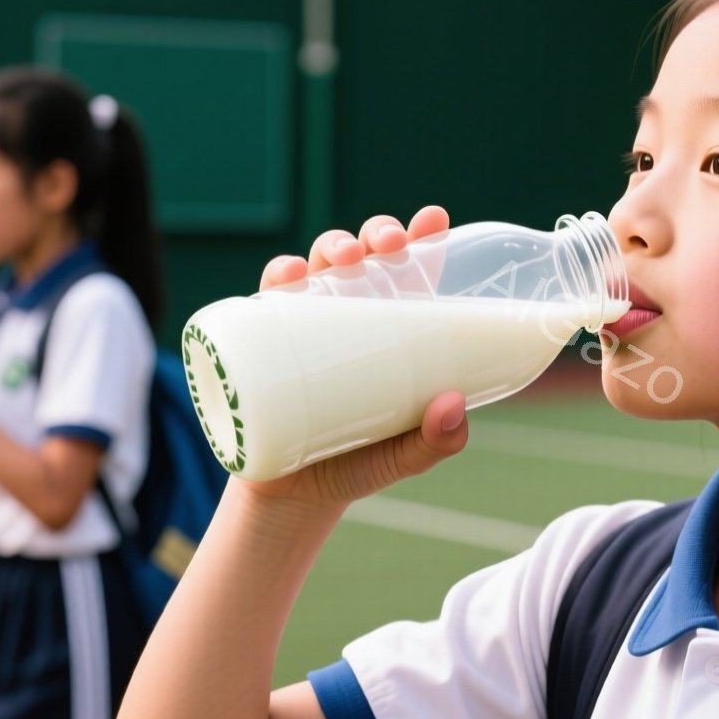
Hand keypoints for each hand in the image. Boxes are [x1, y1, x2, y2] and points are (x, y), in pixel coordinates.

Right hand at [245, 207, 467, 506]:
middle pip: (365, 255)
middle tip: (390, 245)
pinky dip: (279, 276)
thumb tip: (453, 406)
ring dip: (332, 245)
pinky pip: (268, 296)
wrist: (293, 498)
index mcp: (391, 327)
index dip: (421, 237)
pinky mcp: (265, 341)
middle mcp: (348, 315)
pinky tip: (291, 274)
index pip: (410, 270)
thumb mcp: (404, 456)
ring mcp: (305, 323)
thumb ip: (435, 442)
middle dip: (377, 234)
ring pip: (319, 264)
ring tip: (345, 259)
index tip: (433, 220)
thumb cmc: (358, 462)